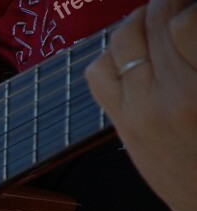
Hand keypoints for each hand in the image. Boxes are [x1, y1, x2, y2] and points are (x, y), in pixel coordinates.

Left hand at [86, 0, 196, 210]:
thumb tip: (187, 23)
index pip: (185, 22)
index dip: (187, 7)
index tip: (189, 9)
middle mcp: (167, 97)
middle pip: (153, 24)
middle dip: (165, 5)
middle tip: (176, 6)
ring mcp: (137, 110)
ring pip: (122, 42)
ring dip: (138, 21)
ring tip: (154, 20)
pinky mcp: (120, 123)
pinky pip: (99, 74)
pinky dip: (110, 54)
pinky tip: (131, 53)